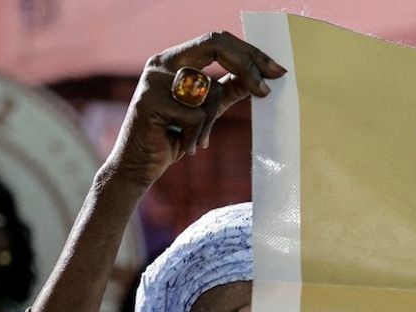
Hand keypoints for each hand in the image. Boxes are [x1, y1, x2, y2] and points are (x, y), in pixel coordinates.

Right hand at [104, 31, 285, 186]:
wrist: (139, 165)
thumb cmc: (174, 135)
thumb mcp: (207, 110)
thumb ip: (228, 90)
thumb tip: (260, 78)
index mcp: (175, 58)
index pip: (217, 40)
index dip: (249, 52)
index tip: (276, 70)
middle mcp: (161, 62)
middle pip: (215, 45)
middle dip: (247, 66)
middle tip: (267, 89)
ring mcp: (153, 80)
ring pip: (207, 90)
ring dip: (210, 121)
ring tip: (196, 138)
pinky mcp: (149, 102)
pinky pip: (195, 116)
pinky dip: (195, 135)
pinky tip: (181, 144)